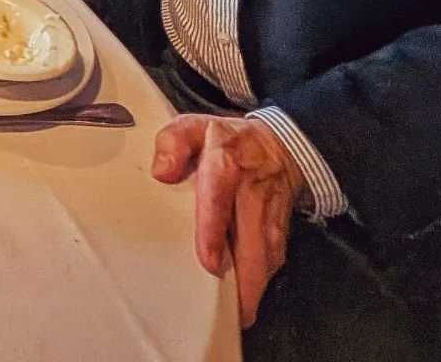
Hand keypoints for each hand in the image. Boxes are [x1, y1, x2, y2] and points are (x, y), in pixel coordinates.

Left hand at [153, 114, 304, 326]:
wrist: (278, 145)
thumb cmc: (226, 140)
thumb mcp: (193, 126)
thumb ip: (172, 142)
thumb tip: (162, 170)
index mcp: (226, 163)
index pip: (219, 199)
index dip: (214, 232)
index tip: (209, 261)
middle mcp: (251, 193)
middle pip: (252, 242)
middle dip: (243, 279)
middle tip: (230, 309)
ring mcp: (269, 215)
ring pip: (266, 258)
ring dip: (253, 287)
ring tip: (237, 314)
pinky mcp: (278, 231)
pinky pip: (272, 261)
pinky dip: (261, 282)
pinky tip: (247, 299)